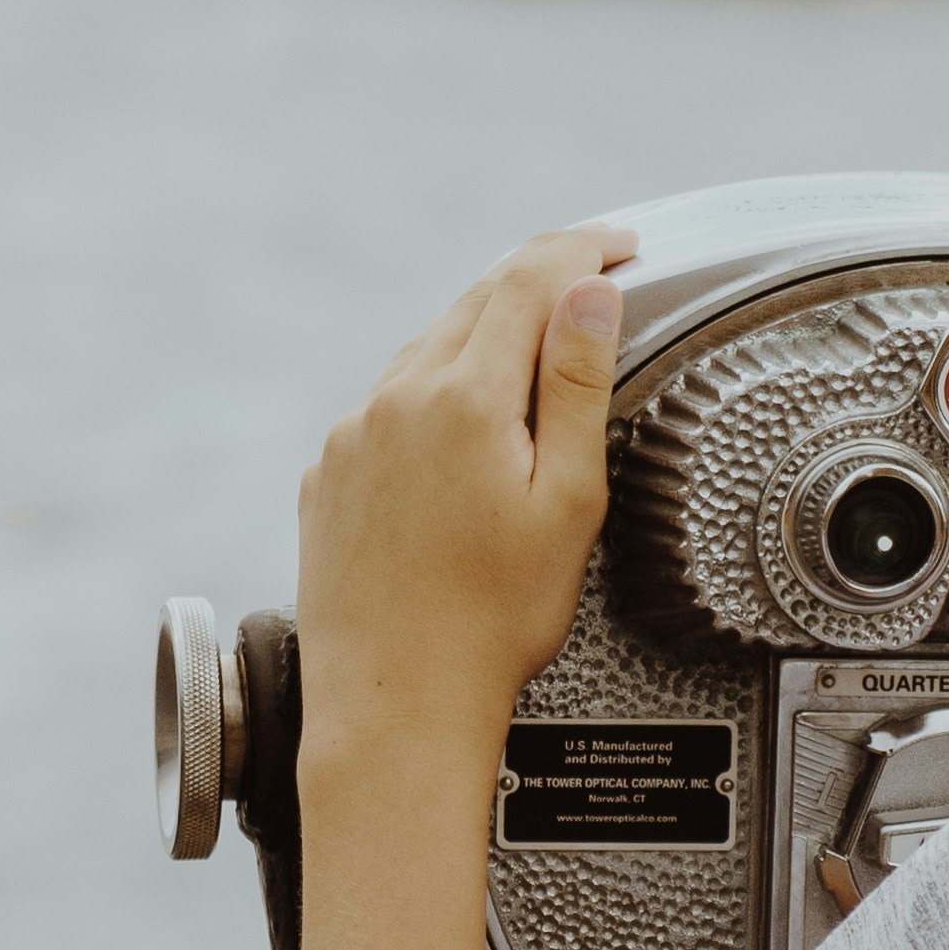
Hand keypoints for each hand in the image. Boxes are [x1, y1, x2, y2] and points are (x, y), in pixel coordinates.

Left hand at [296, 224, 634, 794]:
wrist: (393, 705)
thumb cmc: (491, 623)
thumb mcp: (567, 500)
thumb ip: (578, 383)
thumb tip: (589, 292)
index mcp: (463, 398)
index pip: (529, 280)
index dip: (581, 249)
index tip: (619, 244)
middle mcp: (396, 401)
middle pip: (476, 303)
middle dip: (538, 279)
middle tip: (591, 277)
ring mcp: (353, 436)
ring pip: (429, 350)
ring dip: (484, 331)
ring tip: (535, 344)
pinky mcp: (329, 473)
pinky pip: (389, 402)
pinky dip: (435, 389)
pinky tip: (464, 424)